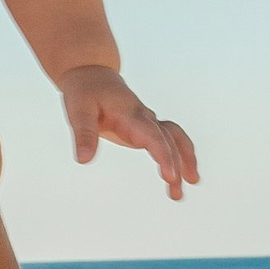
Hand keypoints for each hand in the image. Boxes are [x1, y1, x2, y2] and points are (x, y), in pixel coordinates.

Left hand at [59, 64, 198, 199]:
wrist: (91, 74)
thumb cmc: (84, 92)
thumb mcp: (78, 111)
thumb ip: (84, 135)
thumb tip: (84, 160)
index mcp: (130, 114)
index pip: (153, 136)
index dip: (164, 156)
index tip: (171, 176)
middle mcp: (144, 118)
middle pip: (168, 141)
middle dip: (176, 166)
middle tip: (176, 194)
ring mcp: (146, 122)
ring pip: (174, 138)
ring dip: (185, 159)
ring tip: (191, 183)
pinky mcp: (144, 127)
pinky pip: (168, 139)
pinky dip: (178, 154)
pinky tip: (178, 175)